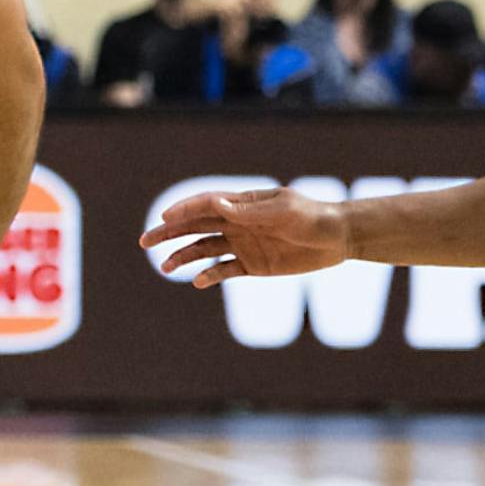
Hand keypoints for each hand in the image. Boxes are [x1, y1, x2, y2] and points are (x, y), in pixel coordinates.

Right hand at [139, 187, 352, 287]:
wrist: (339, 238)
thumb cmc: (312, 217)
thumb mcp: (283, 210)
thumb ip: (250, 210)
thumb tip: (217, 203)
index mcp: (241, 205)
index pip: (204, 205)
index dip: (183, 210)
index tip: (164, 217)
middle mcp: (237, 224)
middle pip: (195, 227)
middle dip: (170, 233)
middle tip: (145, 241)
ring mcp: (243, 245)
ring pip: (204, 251)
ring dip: (184, 257)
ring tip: (165, 268)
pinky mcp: (253, 266)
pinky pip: (224, 271)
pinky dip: (209, 276)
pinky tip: (196, 282)